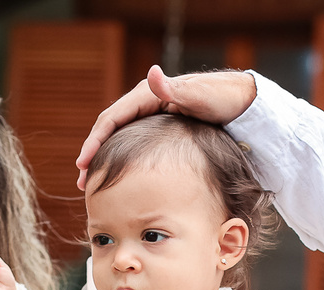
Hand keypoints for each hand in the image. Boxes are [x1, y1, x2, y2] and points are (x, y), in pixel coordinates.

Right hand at [76, 66, 257, 188]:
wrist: (240, 102)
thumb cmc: (221, 99)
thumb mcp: (199, 96)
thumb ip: (174, 88)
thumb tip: (151, 73)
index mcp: (147, 94)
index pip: (111, 118)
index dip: (95, 141)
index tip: (83, 163)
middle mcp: (144, 102)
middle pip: (109, 129)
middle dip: (92, 154)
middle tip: (82, 182)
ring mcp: (150, 114)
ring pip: (118, 137)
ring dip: (103, 158)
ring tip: (92, 183)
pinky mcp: (158, 126)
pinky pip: (131, 142)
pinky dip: (119, 158)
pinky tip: (118, 175)